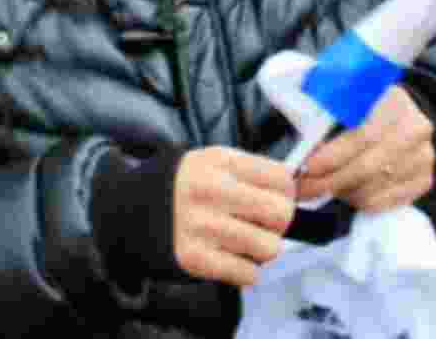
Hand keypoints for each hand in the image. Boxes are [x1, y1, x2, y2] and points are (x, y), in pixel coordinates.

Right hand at [172, 147, 294, 286]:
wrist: (136, 208)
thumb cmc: (189, 185)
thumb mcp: (217, 161)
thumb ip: (254, 171)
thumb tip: (299, 190)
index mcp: (221, 162)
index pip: (281, 178)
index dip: (289, 192)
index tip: (280, 197)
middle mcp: (211, 191)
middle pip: (280, 213)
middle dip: (281, 221)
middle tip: (267, 222)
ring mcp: (202, 226)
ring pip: (269, 247)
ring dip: (265, 248)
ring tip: (249, 240)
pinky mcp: (194, 257)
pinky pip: (247, 273)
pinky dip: (248, 270)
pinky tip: (234, 257)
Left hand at [297, 86, 435, 213]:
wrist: (410, 114)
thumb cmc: (372, 105)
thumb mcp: (353, 96)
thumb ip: (330, 112)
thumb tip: (302, 139)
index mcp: (395, 102)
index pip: (362, 136)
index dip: (332, 156)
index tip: (308, 168)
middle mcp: (415, 130)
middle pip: (366, 168)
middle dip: (329, 181)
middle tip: (304, 188)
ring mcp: (423, 158)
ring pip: (371, 190)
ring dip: (341, 193)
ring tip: (323, 186)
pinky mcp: (423, 181)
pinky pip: (382, 204)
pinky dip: (358, 201)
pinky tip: (346, 190)